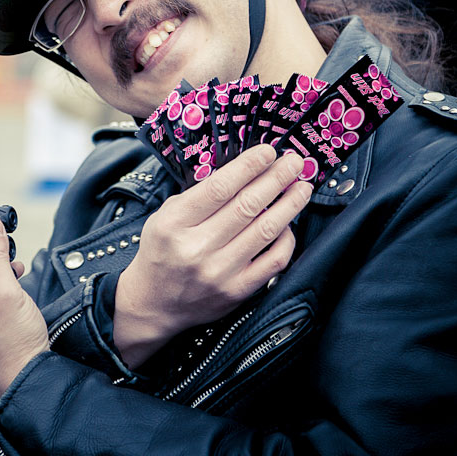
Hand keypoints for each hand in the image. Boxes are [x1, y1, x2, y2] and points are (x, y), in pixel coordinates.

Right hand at [114, 146, 310, 367]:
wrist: (154, 304)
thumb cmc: (162, 251)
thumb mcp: (165, 216)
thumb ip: (198, 196)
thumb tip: (242, 171)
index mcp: (174, 223)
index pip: (219, 188)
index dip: (248, 166)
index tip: (268, 151)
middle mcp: (197, 248)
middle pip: (247, 206)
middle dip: (276, 179)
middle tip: (294, 162)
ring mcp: (219, 272)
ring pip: (265, 231)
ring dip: (289, 205)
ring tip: (302, 187)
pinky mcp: (237, 292)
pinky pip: (273, 261)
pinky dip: (286, 239)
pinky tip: (289, 224)